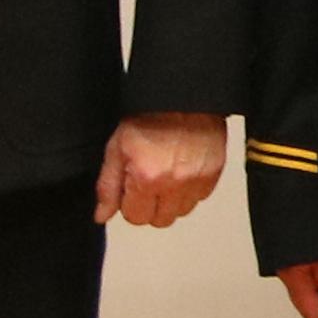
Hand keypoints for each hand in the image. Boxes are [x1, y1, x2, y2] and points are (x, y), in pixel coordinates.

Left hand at [97, 114, 227, 229]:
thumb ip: (108, 187)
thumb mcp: (116, 148)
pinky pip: (200, 197)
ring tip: (166, 174)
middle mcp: (175, 182)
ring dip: (172, 200)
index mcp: (147, 177)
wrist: (183, 96)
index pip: (135, 217)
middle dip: (151, 206)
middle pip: (160, 220)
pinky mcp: (214, 173)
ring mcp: (197, 179)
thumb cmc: (150, 116)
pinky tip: (182, 169)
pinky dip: (190, 189)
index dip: (130, 203)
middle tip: (148, 182)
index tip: (132, 186)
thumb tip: (103, 214)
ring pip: (182, 212)